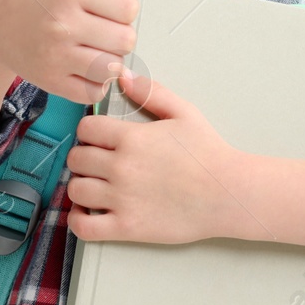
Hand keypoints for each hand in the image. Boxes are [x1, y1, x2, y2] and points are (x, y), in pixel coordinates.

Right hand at [0, 0, 139, 104]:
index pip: (129, 7)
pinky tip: (80, 63)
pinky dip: (94, 81)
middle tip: (97, 25)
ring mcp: (56, 54)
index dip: (120, 6)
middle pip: (126, 39)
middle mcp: (63, 22)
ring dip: (108, 59)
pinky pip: (94, 90)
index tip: (103, 2)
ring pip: (113, 66)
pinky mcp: (51, 81)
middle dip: (117, 33)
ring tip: (91, 45)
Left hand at [65, 69, 245, 245]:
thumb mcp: (184, 113)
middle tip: (98, 161)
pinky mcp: (126, 227)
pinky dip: (78, 219)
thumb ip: (151, 92)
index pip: (86, 128)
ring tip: (95, 184)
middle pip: (77, 158)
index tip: (100, 138)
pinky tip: (88, 210)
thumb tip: (124, 77)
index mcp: (132, 138)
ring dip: (81, 185)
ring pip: (76, 189)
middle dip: (84, 157)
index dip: (90, 131)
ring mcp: (122, 199)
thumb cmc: (208, 155)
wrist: (227, 193)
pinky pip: (83, 226)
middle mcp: (121, 167)